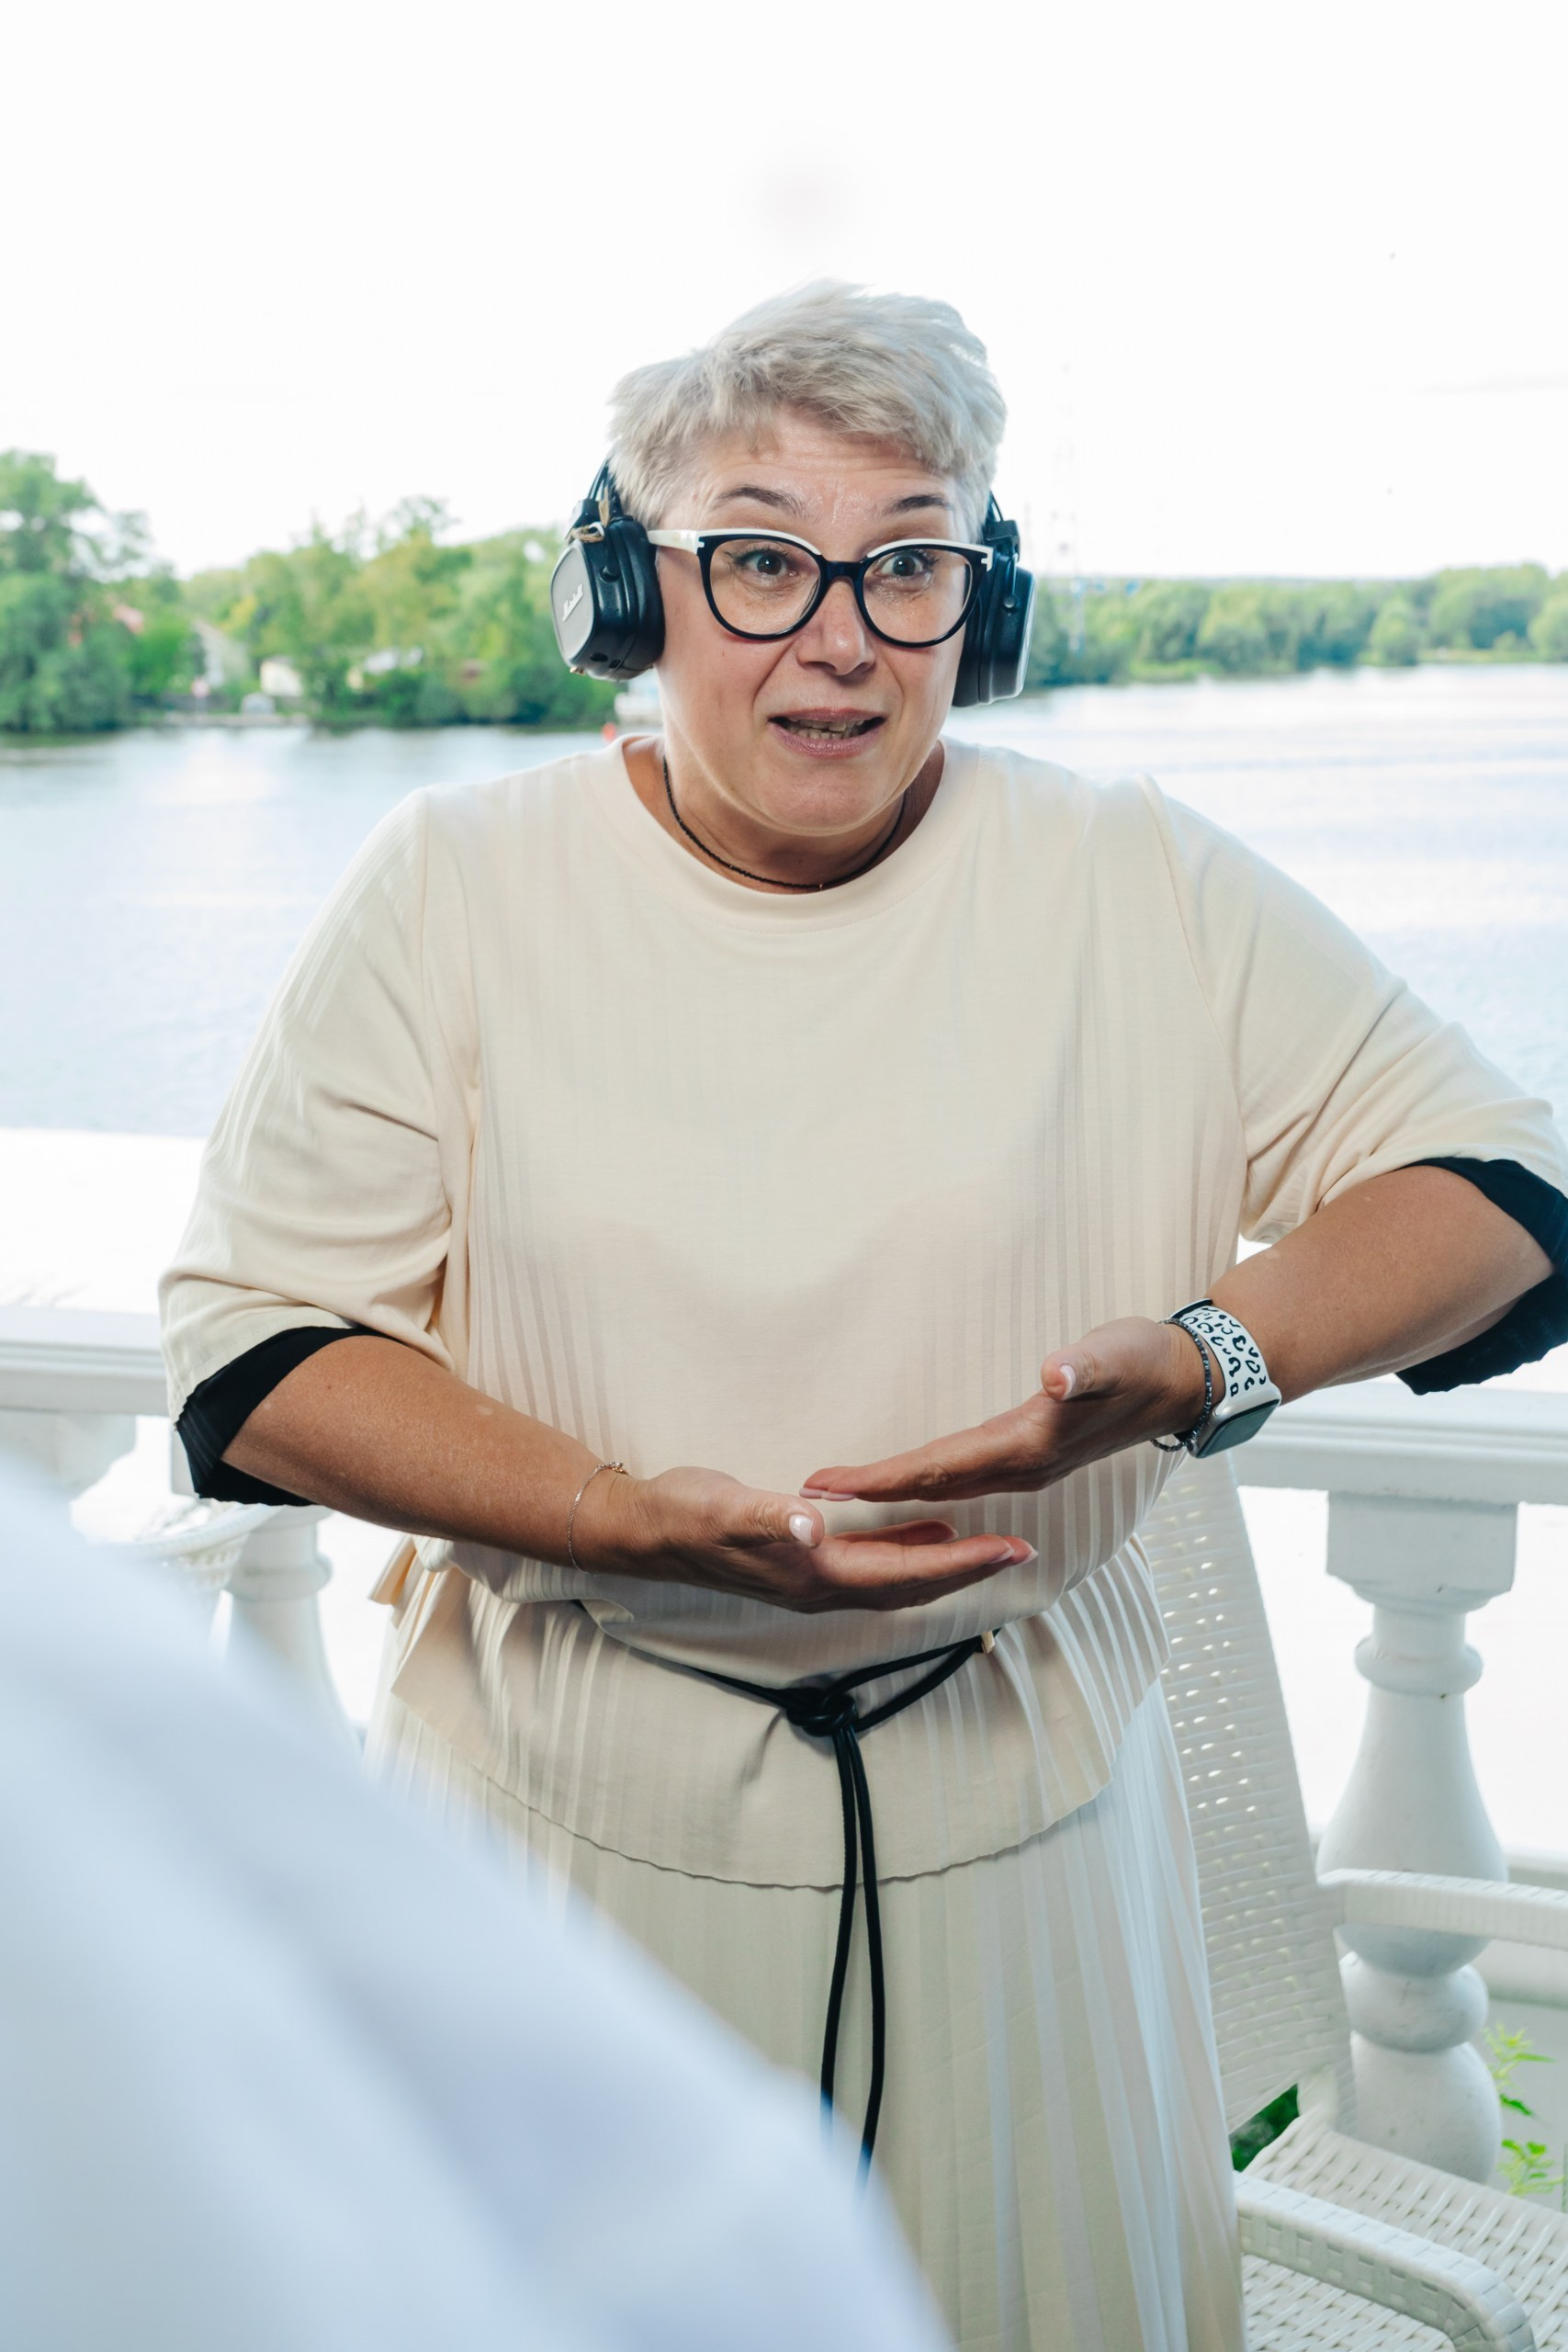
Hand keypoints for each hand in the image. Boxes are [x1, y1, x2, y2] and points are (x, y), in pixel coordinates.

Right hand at [573, 1463, 1035, 1614]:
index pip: (907, 1573)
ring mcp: (813, 1581)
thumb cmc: (686, 1514)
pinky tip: (923, 1532)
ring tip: (988, 1545)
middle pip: (913, 1586)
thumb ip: (771, 1518)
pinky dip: (908, 1553)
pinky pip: (874, 1566)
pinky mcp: (804, 1566)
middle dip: (969, 1570)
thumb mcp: (726, 1507)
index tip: (1011, 1548)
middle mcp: (822, 1587)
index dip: (963, 1563)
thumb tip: (813, 1525)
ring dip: (943, 1566)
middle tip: (1022, 1549)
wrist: (646, 1530)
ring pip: (896, 1580)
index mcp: (816, 1575)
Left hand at [800, 1317, 1211, 1506]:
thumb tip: (1057, 1375)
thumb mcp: (1117, 1353)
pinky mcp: (1032, 1456)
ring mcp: (1028, 1466)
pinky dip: (927, 1485)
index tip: (833, 1485)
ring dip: (895, 1492)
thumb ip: (1086, 1367)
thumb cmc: (1145, 1361)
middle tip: (812, 1496)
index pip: (940, 1467)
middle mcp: (1024, 1466)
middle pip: (933, 1486)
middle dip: (872, 1494)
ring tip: (846, 1493)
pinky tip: (909, 1486)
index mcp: (1030, 1444)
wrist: (1183, 1382)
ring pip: (947, 1488)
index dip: (884, 1478)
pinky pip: (965, 1479)